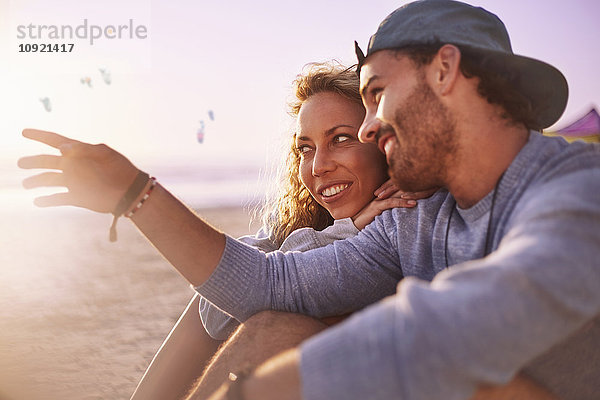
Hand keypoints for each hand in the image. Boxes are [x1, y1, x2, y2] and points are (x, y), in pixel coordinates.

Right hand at [18, 129, 139, 212]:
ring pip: (50, 180)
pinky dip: (49, 200)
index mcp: (79, 153)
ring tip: (26, 184)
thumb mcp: (104, 154)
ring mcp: (75, 182)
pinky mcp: (78, 197)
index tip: (24, 131)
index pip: (55, 141)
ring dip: (38, 181)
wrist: (130, 192)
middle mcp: (74, 166)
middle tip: (21, 163)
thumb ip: (83, 149)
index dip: (40, 135)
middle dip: (34, 162)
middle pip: (48, 162)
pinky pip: (59, 199)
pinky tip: (38, 202)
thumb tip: (61, 147)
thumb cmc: (119, 169)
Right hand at [352, 180, 437, 229]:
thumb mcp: (387, 213)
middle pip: (406, 187)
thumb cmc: (371, 219)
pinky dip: (403, 203)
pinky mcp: (377, 206)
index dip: (419, 185)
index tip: (434, 185)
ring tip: (429, 193)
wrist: (354, 224)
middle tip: (436, 185)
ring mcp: (381, 199)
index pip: (407, 186)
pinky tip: (413, 204)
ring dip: (415, 193)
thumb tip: (413, 208)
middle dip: (421, 186)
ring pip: (401, 193)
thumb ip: (398, 209)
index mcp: (389, 194)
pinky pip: (392, 203)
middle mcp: (386, 194)